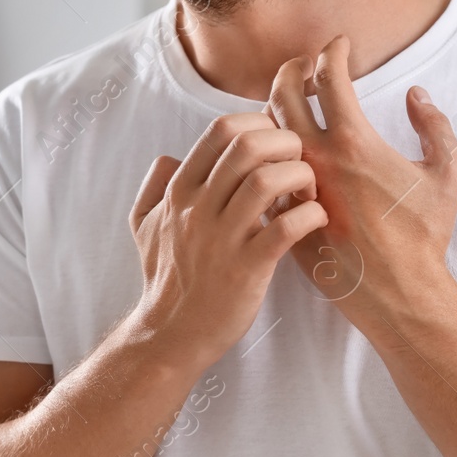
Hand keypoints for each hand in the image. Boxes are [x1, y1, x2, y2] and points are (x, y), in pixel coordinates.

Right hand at [128, 112, 327, 367]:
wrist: (171, 334)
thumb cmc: (165, 279)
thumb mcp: (143, 226)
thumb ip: (154, 187)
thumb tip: (170, 157)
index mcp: (180, 191)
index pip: (222, 129)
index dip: (258, 122)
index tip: (275, 143)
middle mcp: (198, 208)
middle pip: (249, 144)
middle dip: (286, 143)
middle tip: (299, 163)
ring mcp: (222, 239)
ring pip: (268, 181)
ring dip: (301, 177)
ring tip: (308, 192)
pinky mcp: (247, 269)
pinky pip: (286, 228)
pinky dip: (310, 216)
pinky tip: (313, 220)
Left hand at [266, 35, 456, 331]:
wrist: (398, 293)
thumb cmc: (425, 236)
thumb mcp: (448, 174)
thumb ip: (435, 125)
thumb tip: (416, 96)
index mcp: (353, 143)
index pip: (330, 75)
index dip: (334, 51)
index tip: (340, 45)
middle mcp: (316, 159)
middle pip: (283, 91)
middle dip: (293, 68)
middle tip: (308, 65)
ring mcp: (294, 186)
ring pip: (266, 130)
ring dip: (280, 108)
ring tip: (299, 105)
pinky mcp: (282, 214)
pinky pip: (263, 171)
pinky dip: (272, 152)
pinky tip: (289, 150)